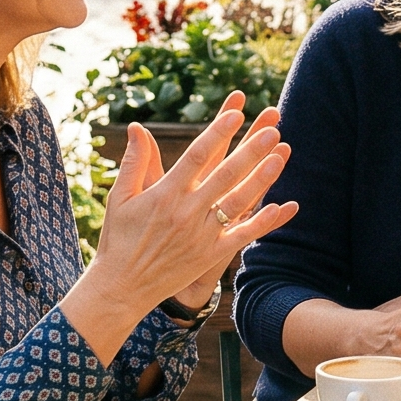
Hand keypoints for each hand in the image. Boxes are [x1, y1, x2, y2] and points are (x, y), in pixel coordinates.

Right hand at [83, 97, 294, 333]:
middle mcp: (186, 212)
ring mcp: (200, 235)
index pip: (197, 156)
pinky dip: (261, 222)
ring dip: (261, 178)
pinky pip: (241, 236)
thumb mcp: (121, 197)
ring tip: (281, 156)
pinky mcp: (209, 256)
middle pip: (224, 175)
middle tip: (271, 129)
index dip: (217, 133)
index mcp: (165, 194)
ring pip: (237, 201)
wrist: (121, 288)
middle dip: (250, 150)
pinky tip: (282, 206)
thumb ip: (135, 161)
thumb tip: (136, 126)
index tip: (236, 113)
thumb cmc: (119, 238)